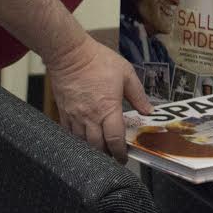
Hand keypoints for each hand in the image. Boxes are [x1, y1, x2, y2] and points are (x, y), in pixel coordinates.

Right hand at [43, 35, 150, 161]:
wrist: (69, 54)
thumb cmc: (98, 61)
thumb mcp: (126, 74)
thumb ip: (138, 95)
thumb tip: (148, 110)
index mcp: (108, 108)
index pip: (115, 139)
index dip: (120, 153)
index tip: (124, 157)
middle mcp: (90, 117)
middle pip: (97, 146)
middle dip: (107, 155)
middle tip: (114, 156)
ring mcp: (75, 116)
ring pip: (82, 143)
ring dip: (92, 149)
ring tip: (100, 149)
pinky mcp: (63, 112)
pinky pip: (69, 133)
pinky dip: (77, 140)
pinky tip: (83, 139)